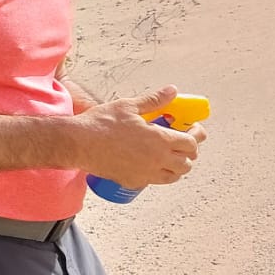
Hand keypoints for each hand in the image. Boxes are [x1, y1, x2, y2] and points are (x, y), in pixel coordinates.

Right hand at [71, 86, 204, 186]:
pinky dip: (158, 174)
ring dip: (176, 166)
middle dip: (188, 153)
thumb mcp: (128, 107)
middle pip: (187, 163)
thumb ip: (154, 100)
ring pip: (174, 176)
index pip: (192, 143)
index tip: (192, 130)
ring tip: (168, 155)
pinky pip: (154, 182)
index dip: (195, 136)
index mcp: (160, 140)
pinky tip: (149, 164)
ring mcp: (146, 173)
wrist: (78, 143)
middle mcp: (158, 159)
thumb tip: (172, 92)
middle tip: (180, 142)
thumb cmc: (101, 123)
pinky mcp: (133, 181)